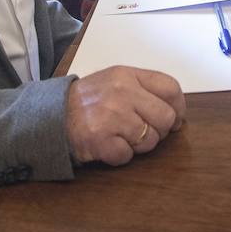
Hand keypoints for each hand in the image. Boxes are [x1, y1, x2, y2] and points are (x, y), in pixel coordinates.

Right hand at [66, 66, 186, 165]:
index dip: (179, 107)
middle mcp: (122, 92)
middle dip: (159, 130)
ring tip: (120, 136)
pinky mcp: (100, 140)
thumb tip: (177, 113)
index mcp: (128, 75)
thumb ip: (144, 90)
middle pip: (166, 118)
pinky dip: (119, 155)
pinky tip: (108, 145)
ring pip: (150, 140)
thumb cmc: (89, 100)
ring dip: (138, 145)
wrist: (52, 114)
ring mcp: (111, 116)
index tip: (176, 119)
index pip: (171, 88)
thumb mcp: (116, 81)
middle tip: (143, 131)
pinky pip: (127, 156)